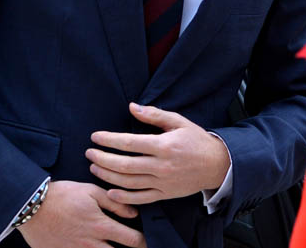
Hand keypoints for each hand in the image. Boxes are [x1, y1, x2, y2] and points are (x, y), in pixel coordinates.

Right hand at [17, 180, 144, 247]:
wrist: (31, 207)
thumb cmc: (62, 196)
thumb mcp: (92, 191)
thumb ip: (115, 203)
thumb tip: (134, 213)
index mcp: (101, 226)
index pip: (132, 240)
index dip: (143, 241)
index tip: (146, 240)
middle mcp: (91, 244)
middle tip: (136, 247)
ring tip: (114, 247)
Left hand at [87, 103, 230, 204]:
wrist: (216, 165)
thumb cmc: (196, 140)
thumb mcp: (179, 122)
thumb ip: (154, 115)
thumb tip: (132, 107)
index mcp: (164, 145)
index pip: (130, 143)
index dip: (109, 140)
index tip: (95, 137)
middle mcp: (162, 166)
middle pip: (124, 165)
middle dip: (102, 159)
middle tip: (89, 153)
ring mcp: (162, 182)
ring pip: (129, 182)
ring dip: (108, 176)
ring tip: (94, 168)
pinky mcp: (165, 194)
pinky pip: (140, 199)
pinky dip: (123, 197)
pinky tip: (110, 191)